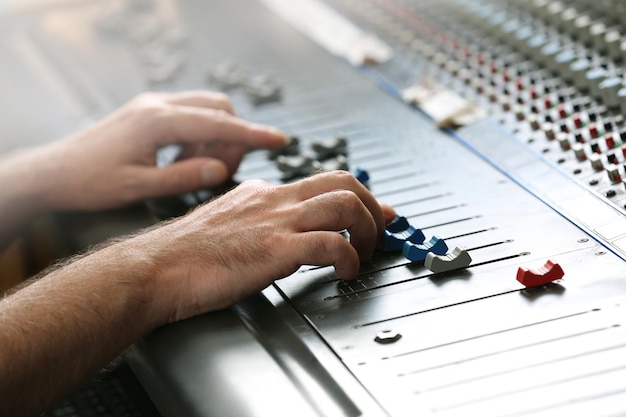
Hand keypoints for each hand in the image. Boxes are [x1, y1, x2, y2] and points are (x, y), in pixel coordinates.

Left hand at [32, 90, 285, 211]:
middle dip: (232, 137)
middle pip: (218, 108)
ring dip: (215, 139)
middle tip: (224, 171)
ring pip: (206, 110)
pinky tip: (184, 162)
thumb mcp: (138, 187)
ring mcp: (152, 105)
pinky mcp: (149, 112)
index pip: (217, 123)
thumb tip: (220, 170)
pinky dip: (199, 137)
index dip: (252, 134)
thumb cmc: (89, 182)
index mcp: (156, 121)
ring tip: (197, 171)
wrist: (53, 171)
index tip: (279, 140)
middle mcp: (157, 105)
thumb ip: (183, 178)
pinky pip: (189, 116)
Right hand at [127, 170, 394, 322]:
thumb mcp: (225, 226)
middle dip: (372, 205)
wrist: (154, 269)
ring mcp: (276, 221)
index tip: (372, 210)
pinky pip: (332, 244)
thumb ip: (254, 223)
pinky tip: (344, 273)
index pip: (321, 182)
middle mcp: (274, 199)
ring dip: (368, 230)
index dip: (354, 197)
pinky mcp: (275, 248)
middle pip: (344, 181)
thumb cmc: (181, 256)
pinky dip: (349, 258)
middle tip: (382, 229)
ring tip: (366, 254)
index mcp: (262, 193)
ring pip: (346, 204)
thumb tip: (274, 235)